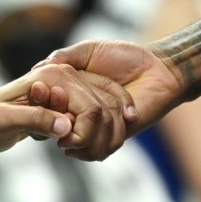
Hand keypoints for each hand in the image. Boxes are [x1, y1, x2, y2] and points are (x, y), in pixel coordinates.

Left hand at [0, 61, 136, 170]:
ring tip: (69, 149)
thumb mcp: (3, 122)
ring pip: (105, 114)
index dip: (85, 134)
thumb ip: (34, 120)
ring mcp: (68, 88)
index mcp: (53, 76)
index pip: (91, 108)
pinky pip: (94, 119)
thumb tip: (67, 125)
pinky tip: (71, 146)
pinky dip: (92, 136)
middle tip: (67, 150)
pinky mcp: (67, 101)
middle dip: (93, 137)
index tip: (64, 147)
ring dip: (96, 138)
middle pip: (104, 111)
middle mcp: (65, 77)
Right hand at [45, 39, 186, 158]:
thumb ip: (65, 56)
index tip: (43, 100)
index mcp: (73, 92)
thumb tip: (39, 68)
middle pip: (59, 128)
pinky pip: (96, 151)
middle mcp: (81, 112)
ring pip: (77, 145)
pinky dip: (94, 148)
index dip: (45, 107)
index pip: (48, 108)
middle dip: (61, 128)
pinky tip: (94, 141)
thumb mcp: (90, 50)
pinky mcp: (111, 138)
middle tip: (63, 124)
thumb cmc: (128, 57)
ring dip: (77, 142)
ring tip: (76, 137)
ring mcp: (96, 127)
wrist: (161, 72)